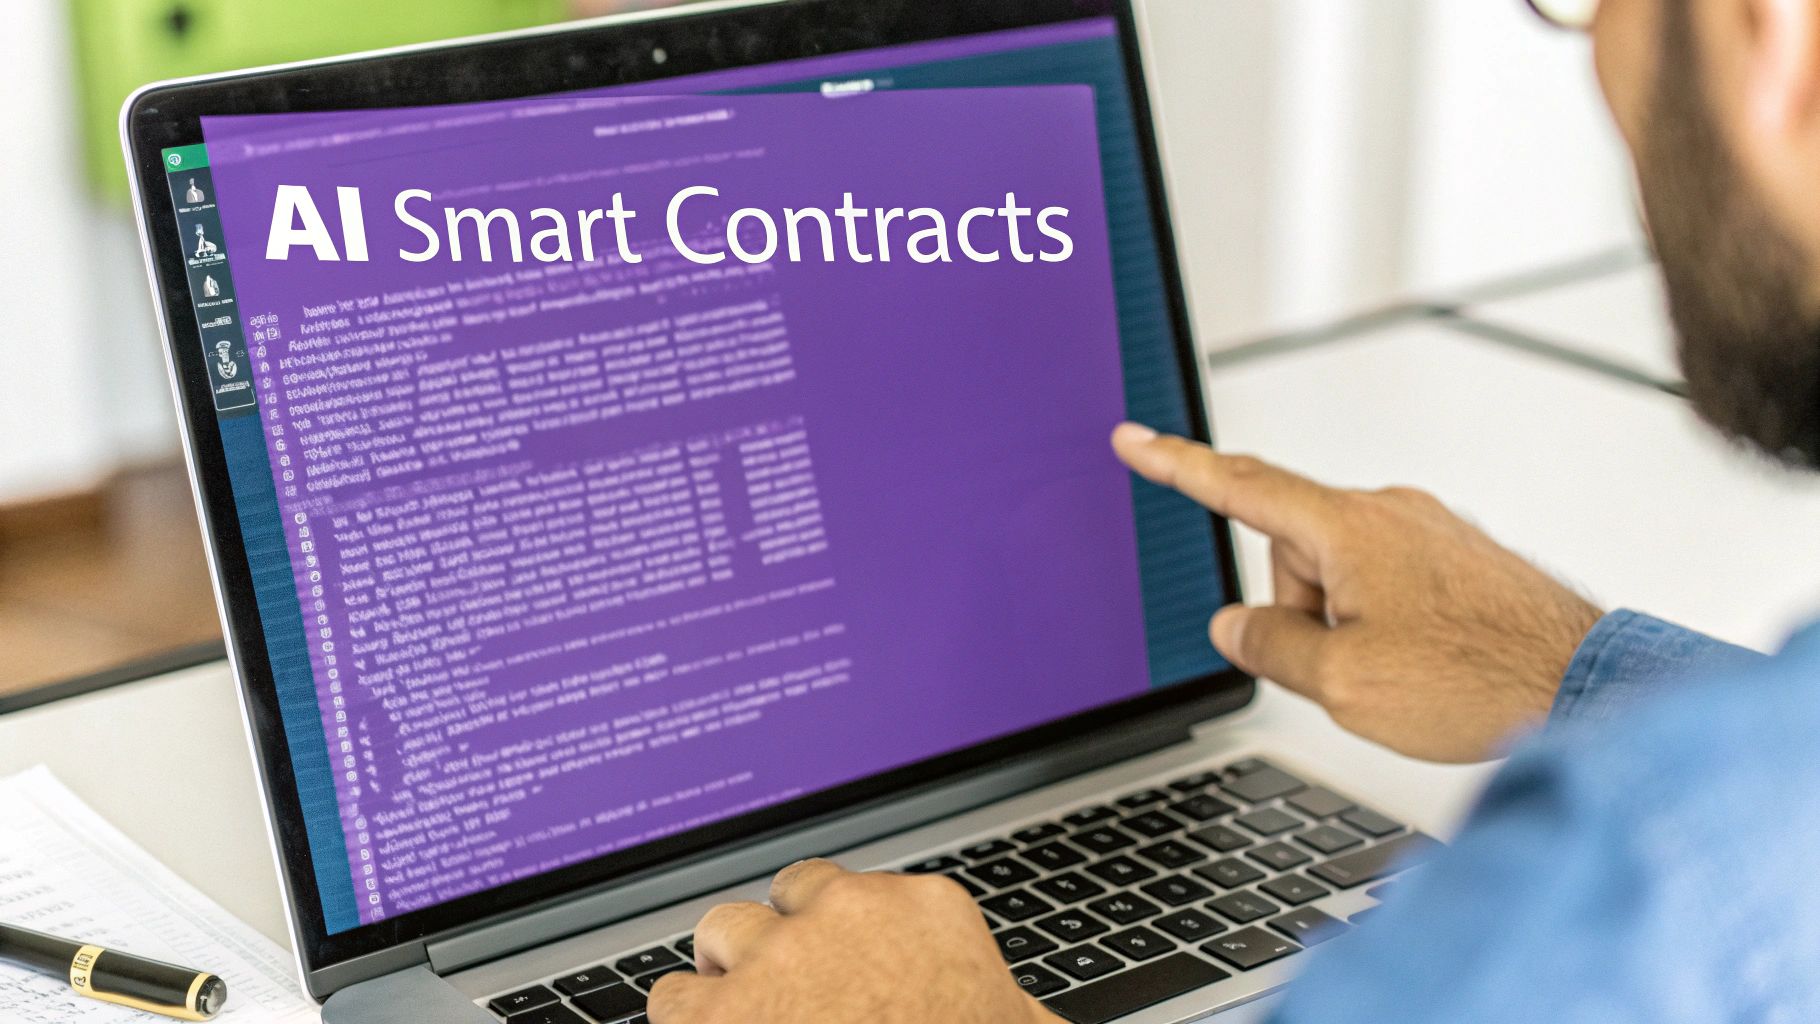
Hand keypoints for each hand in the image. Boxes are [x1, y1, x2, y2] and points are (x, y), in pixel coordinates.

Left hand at [648, 860, 1059, 1023]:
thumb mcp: (1016, 1022)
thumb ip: (1011, 1006)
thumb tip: (1043, 1022)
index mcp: (925, 912)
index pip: (861, 891)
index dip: (840, 931)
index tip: (841, 964)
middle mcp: (849, 916)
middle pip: (790, 896)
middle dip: (782, 938)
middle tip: (786, 989)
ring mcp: (781, 958)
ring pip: (724, 932)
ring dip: (726, 972)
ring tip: (737, 1011)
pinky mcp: (722, 1011)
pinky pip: (673, 998)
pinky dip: (683, 1020)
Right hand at [1111, 423, 1602, 762]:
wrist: (1586, 689)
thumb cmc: (1479, 678)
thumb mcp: (1341, 679)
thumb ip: (1269, 647)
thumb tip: (1235, 627)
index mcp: (1351, 527)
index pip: (1240, 485)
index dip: (1176, 465)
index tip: (1134, 439)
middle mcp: (1392, 513)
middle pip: (1291, 553)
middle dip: (1295, 611)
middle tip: (1343, 668)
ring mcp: (1431, 533)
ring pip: (1340, 575)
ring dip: (1343, 625)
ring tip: (1401, 672)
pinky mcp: (1459, 560)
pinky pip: (1386, 585)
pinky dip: (1384, 625)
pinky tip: (1426, 664)